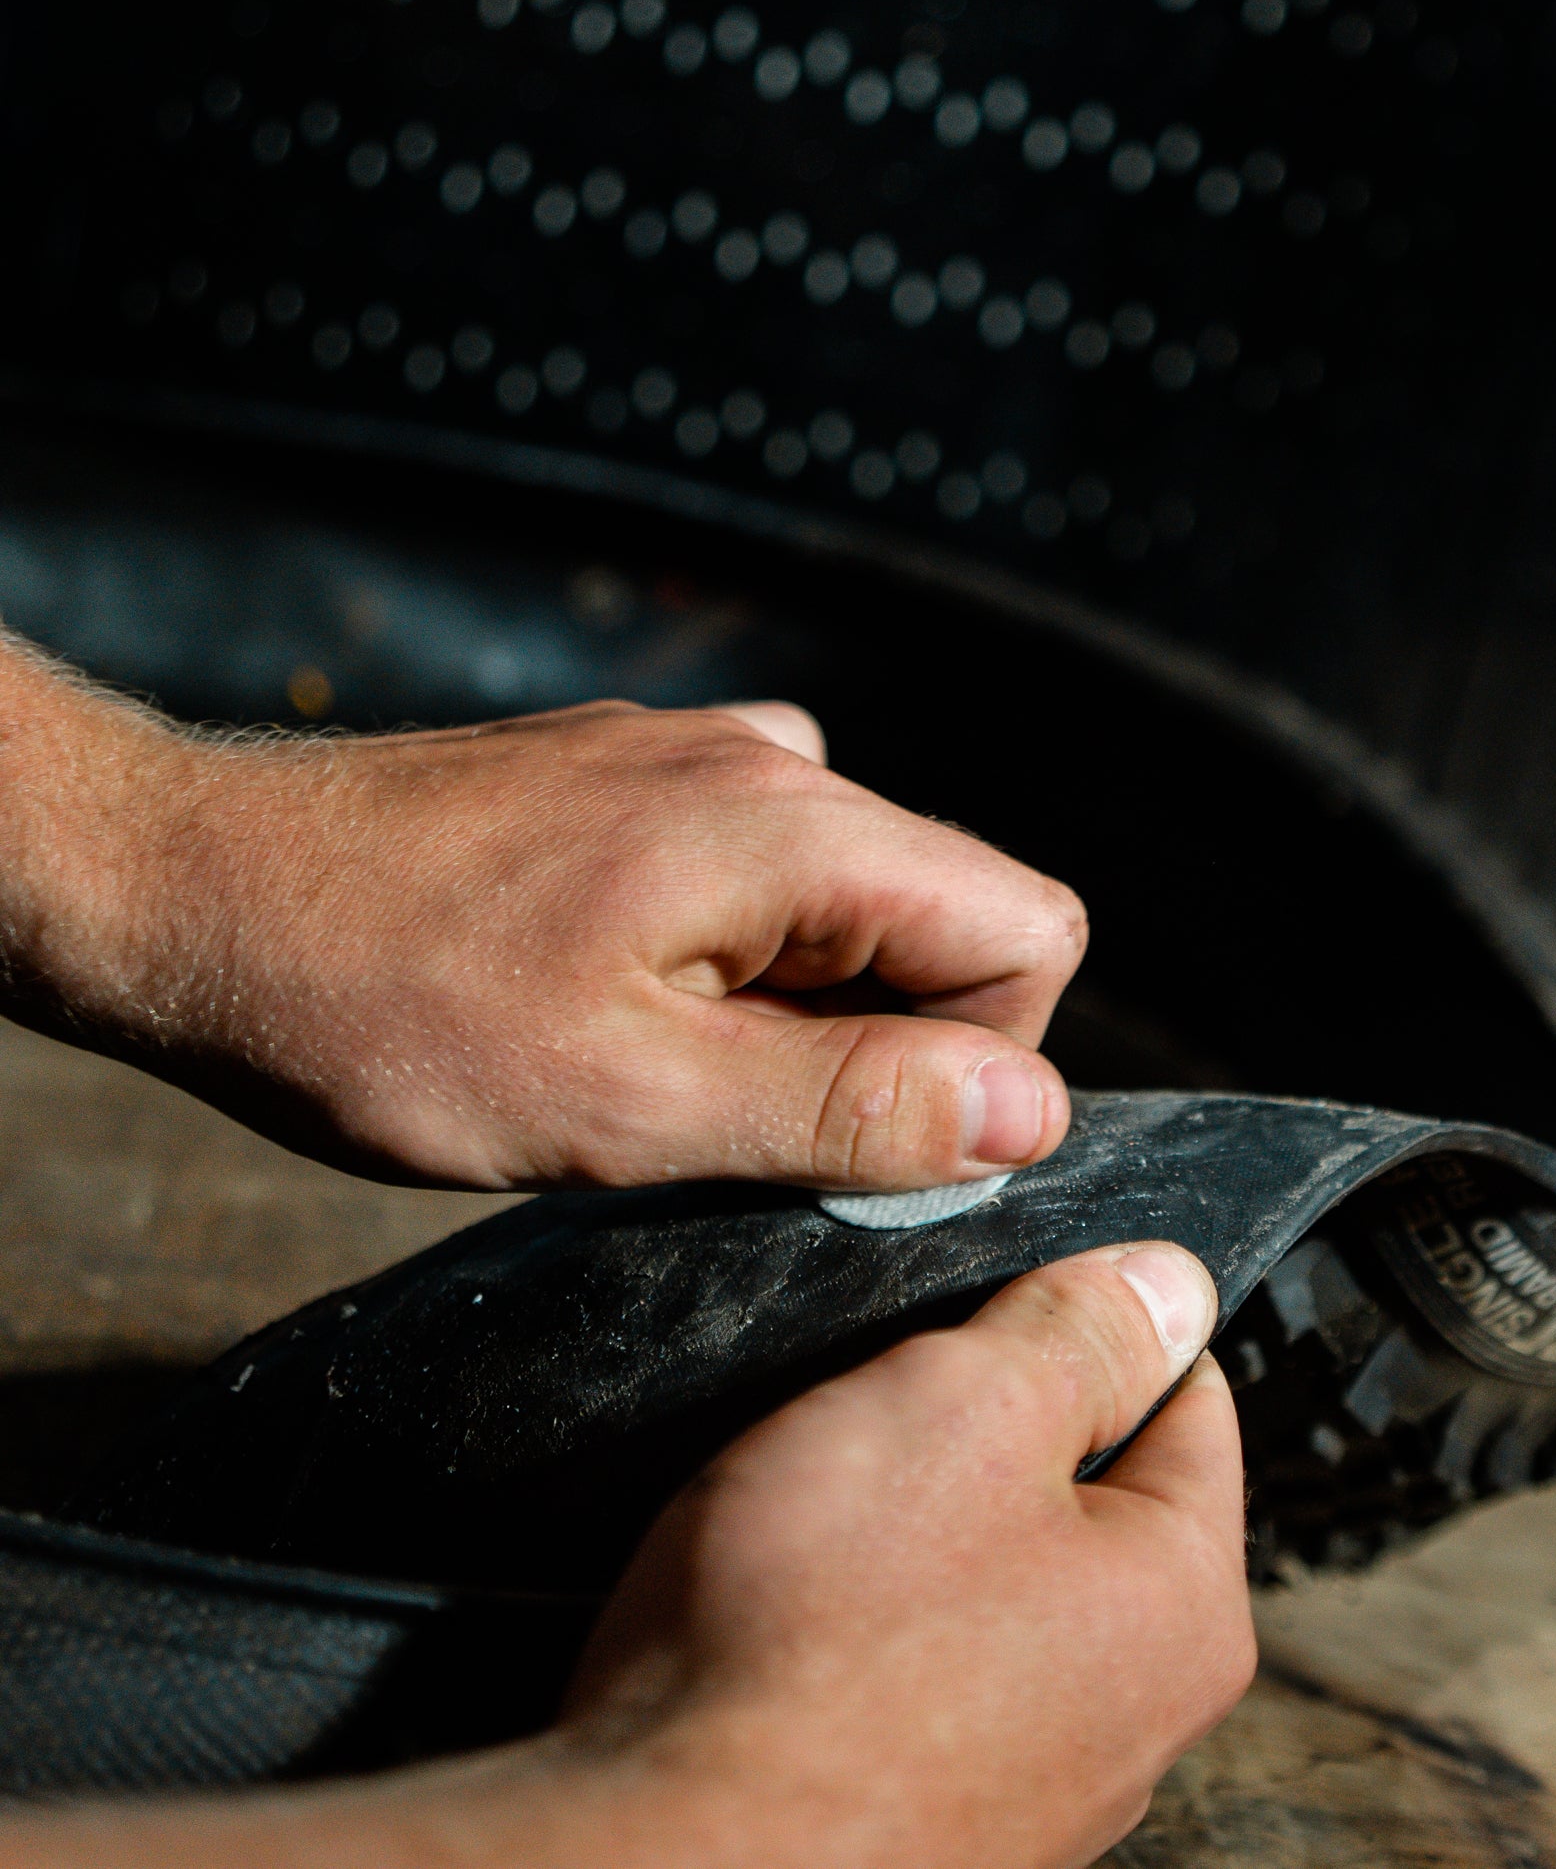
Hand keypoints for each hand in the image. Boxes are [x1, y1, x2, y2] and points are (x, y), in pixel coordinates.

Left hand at [0, 633, 1084, 1189]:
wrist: (182, 891)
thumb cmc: (377, 1006)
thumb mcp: (625, 1105)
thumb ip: (845, 1106)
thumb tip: (1025, 1111)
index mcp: (793, 828)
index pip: (1033, 929)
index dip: (982, 1062)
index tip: (853, 1138)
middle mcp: (772, 763)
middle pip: (951, 914)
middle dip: (876, 1041)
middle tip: (720, 1112)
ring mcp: (698, 757)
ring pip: (855, 904)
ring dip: (797, 1008)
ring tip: (645, 1058)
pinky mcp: (635, 776)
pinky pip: (762, 875)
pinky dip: (731, 958)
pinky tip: (609, 997)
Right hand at [0, 1243, 1256, 1868]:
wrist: (664, 1868)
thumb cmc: (821, 1632)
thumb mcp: (960, 1414)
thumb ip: (1071, 1331)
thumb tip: (1159, 1267)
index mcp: (1172, 1592)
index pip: (1179, 1394)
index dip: (1096, 1297)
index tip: (1018, 1244)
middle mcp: (1128, 1704)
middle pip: (1079, 1497)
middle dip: (1002, 1414)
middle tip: (898, 1338)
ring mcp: (1018, 1779)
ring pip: (987, 1586)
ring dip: (919, 1513)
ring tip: (825, 1445)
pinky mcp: (895, 1820)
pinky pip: (901, 1673)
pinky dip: (851, 1608)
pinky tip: (772, 1566)